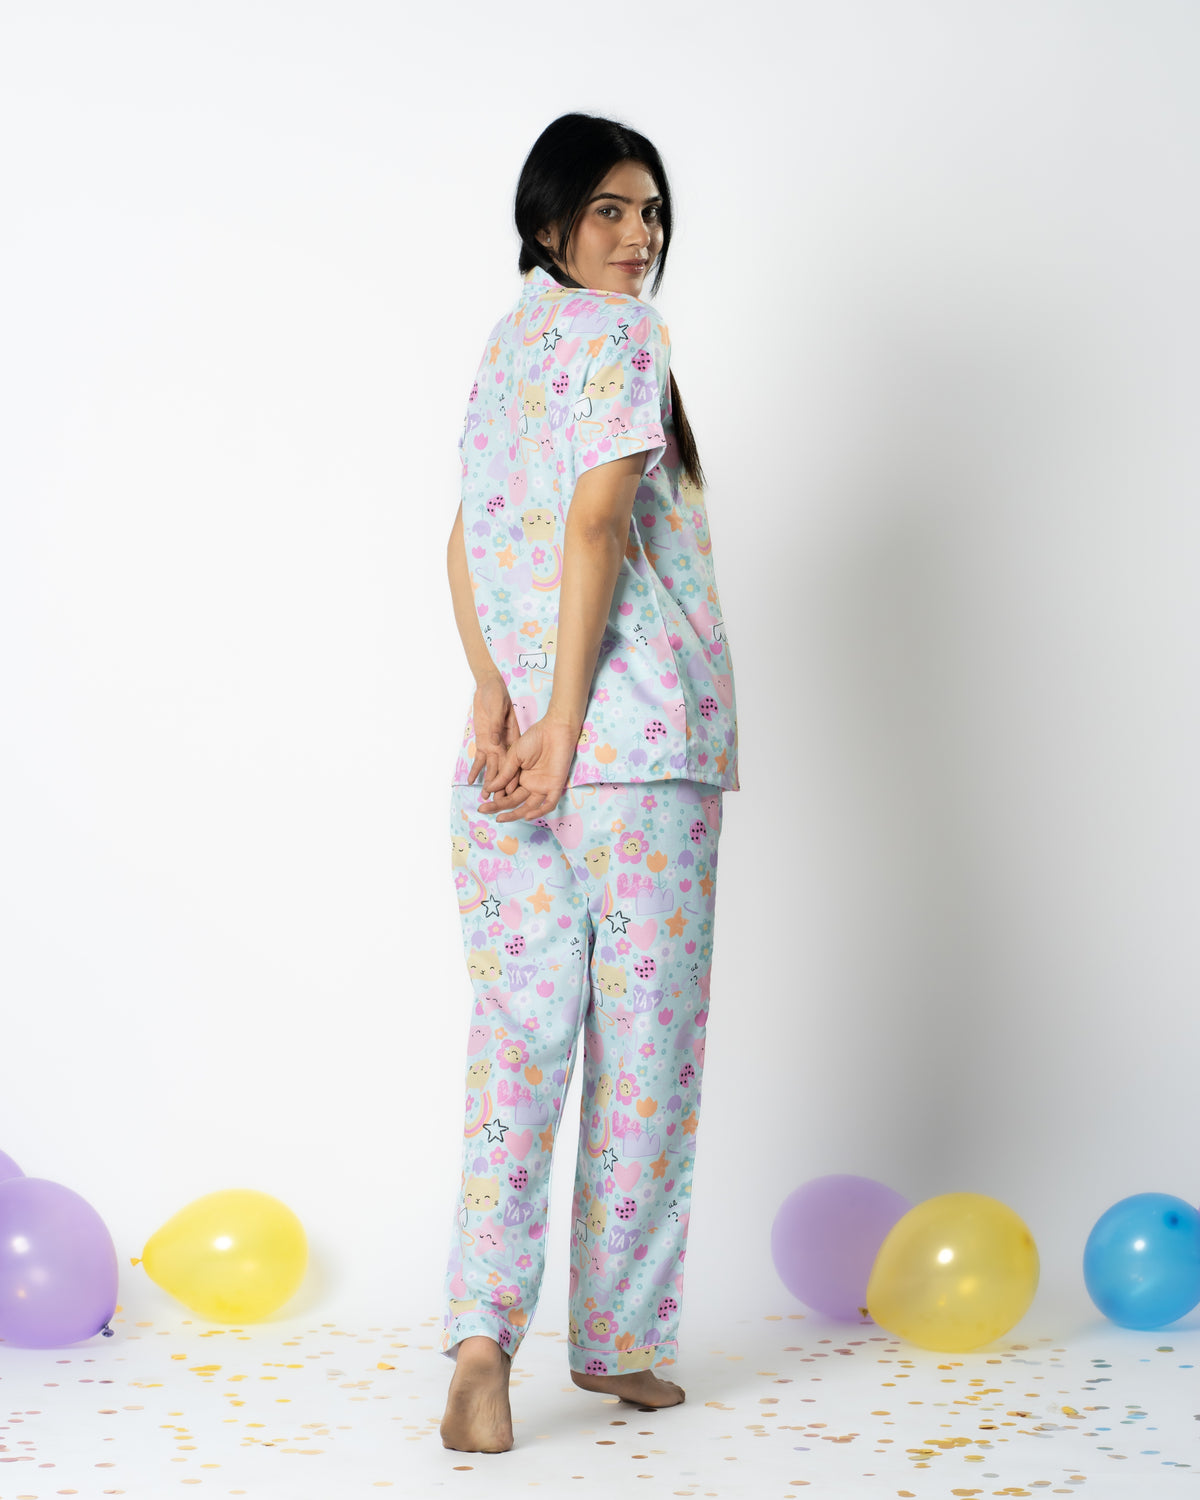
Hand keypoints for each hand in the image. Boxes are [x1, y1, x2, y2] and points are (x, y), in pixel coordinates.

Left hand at [467, 675, 520, 795]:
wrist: (489, 687)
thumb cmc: (497, 694)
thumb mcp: (499, 707)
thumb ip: (497, 725)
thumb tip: (496, 741)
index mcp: (511, 737)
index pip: (512, 760)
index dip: (512, 775)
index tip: (511, 791)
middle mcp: (503, 744)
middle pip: (502, 768)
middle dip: (501, 786)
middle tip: (498, 802)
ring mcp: (493, 744)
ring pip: (491, 767)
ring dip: (489, 782)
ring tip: (486, 797)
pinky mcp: (483, 742)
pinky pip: (479, 759)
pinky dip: (475, 769)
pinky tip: (471, 781)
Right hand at [477, 712, 581, 821]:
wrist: (554, 729)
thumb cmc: (535, 738)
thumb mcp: (514, 756)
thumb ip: (504, 773)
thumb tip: (489, 788)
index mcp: (520, 777)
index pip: (506, 792)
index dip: (495, 797)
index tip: (483, 799)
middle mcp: (531, 784)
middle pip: (514, 801)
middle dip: (498, 806)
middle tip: (483, 810)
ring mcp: (543, 787)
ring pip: (529, 807)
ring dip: (515, 814)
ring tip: (500, 818)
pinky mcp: (555, 786)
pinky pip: (548, 804)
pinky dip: (539, 811)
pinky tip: (526, 815)